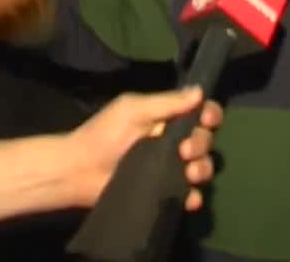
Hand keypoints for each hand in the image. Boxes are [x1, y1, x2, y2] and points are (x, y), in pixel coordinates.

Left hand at [65, 87, 222, 209]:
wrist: (79, 171)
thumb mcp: (134, 110)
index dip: (210, 114)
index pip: (200, 112)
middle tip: (185, 151)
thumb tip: (200, 92)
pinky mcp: (163, 193)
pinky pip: (188, 195)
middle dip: (202, 143)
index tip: (207, 119)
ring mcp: (170, 168)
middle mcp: (173, 141)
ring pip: (202, 166)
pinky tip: (189, 198)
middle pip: (205, 139)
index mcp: (168, 117)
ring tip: (189, 174)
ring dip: (203, 169)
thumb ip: (166, 102)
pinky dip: (193, 197)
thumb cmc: (105, 134)